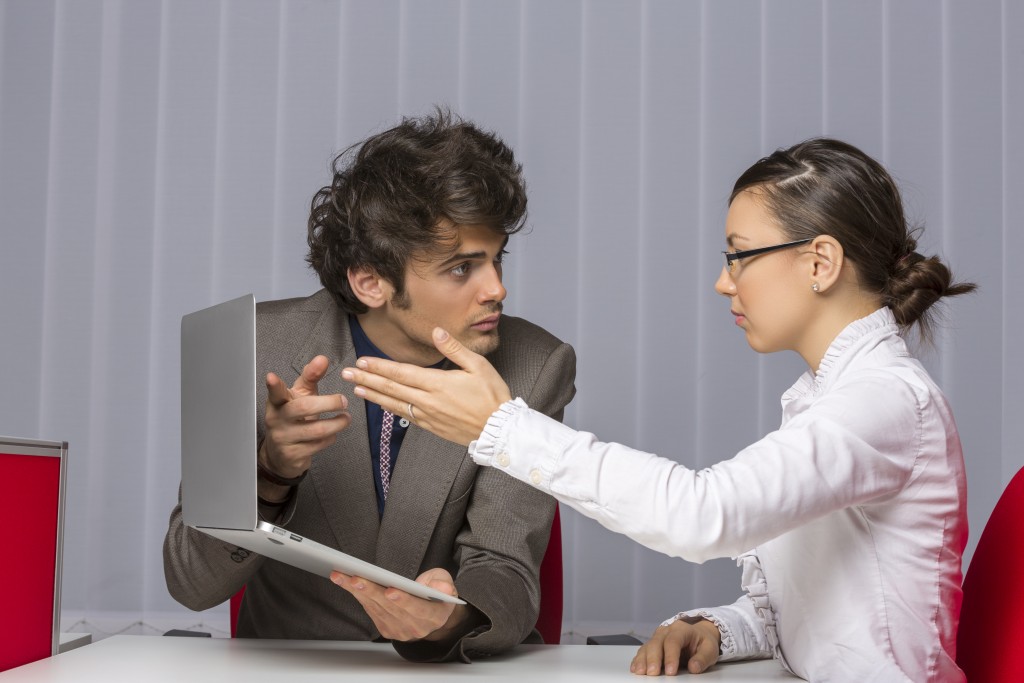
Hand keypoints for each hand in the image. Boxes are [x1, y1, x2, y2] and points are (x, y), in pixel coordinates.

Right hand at [261, 355, 349, 491]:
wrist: (280, 454)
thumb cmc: (293, 418)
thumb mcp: (300, 396)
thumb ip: (311, 377)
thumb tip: (322, 359)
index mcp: (278, 403)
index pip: (275, 393)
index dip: (274, 386)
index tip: (271, 377)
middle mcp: (277, 420)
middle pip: (304, 408)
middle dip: (328, 403)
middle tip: (343, 401)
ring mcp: (284, 438)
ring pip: (316, 429)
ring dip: (337, 423)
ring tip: (346, 418)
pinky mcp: (293, 454)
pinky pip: (318, 444)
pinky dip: (331, 437)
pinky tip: (332, 433)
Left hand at [330, 567, 470, 641]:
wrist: (433, 613)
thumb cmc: (438, 593)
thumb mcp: (446, 583)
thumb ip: (443, 584)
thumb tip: (442, 589)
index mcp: (434, 616)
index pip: (418, 609)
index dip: (404, 600)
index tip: (391, 590)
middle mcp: (415, 627)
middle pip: (390, 608)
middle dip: (371, 591)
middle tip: (355, 578)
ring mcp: (399, 630)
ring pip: (376, 608)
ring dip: (357, 591)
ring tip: (342, 576)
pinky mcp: (386, 629)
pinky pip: (370, 610)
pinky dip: (357, 595)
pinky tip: (346, 582)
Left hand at [341, 327, 511, 446]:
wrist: (500, 429)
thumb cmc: (493, 395)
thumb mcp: (478, 366)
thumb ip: (454, 349)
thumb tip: (436, 331)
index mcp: (438, 384)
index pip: (401, 373)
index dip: (379, 367)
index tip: (361, 361)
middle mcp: (428, 401)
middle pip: (391, 388)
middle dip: (367, 379)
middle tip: (346, 373)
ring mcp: (428, 416)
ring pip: (394, 404)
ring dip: (373, 395)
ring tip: (355, 389)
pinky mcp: (432, 427)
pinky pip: (406, 416)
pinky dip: (390, 409)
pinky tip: (381, 404)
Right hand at [630, 618, 720, 675]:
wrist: (698, 635)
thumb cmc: (703, 642)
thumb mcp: (710, 649)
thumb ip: (703, 658)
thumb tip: (693, 668)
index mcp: (682, 629)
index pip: (673, 641)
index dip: (671, 656)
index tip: (671, 672)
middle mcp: (667, 631)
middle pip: (656, 642)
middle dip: (653, 659)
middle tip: (653, 673)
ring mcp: (658, 637)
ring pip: (647, 646)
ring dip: (643, 660)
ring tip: (641, 672)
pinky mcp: (652, 645)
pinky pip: (643, 651)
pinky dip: (638, 660)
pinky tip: (635, 668)